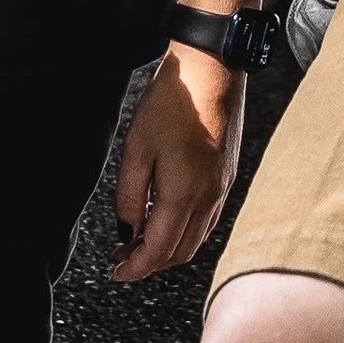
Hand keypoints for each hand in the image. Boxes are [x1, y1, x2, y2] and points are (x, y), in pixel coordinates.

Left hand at [110, 44, 245, 282]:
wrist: (213, 69)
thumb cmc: (173, 102)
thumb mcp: (135, 148)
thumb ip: (128, 196)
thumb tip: (126, 230)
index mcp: (184, 195)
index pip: (159, 250)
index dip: (135, 269)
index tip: (116, 273)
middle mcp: (209, 198)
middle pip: (179, 252)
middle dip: (150, 263)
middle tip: (122, 257)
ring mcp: (222, 188)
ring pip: (196, 239)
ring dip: (168, 248)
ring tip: (139, 240)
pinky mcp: (227, 176)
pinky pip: (208, 219)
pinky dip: (185, 230)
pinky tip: (166, 217)